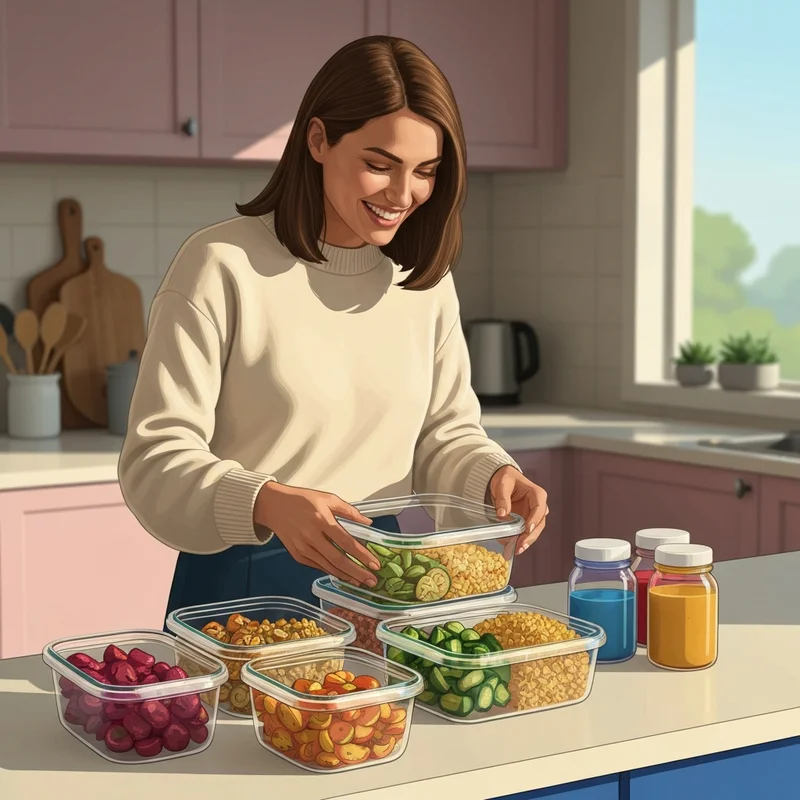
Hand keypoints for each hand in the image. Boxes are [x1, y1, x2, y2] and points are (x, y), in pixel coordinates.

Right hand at [253, 482, 380, 586]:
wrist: (274, 506)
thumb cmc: (302, 500)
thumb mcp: (328, 498)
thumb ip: (349, 511)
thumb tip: (368, 522)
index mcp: (322, 520)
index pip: (346, 542)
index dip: (362, 555)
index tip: (375, 564)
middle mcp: (312, 536)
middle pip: (338, 560)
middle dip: (357, 572)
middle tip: (372, 581)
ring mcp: (303, 548)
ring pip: (328, 567)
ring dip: (346, 576)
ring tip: (361, 581)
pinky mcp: (297, 555)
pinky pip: (318, 566)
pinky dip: (332, 572)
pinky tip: (343, 575)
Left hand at [489, 466, 547, 554]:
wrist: (502, 479)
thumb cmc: (506, 478)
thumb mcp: (503, 484)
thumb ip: (503, 498)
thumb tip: (502, 513)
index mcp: (537, 494)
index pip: (539, 508)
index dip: (534, 520)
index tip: (527, 529)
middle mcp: (538, 506)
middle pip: (539, 523)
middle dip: (530, 536)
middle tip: (520, 545)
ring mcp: (532, 515)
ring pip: (534, 531)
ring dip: (526, 541)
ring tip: (516, 549)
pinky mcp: (525, 521)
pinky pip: (525, 533)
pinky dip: (519, 540)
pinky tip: (512, 547)